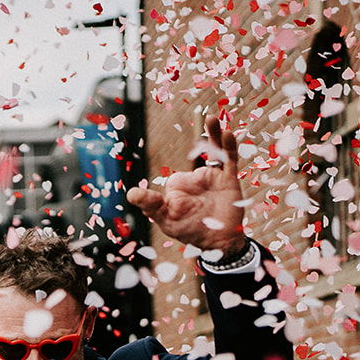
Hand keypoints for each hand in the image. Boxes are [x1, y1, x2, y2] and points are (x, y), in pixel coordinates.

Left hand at [126, 115, 246, 254]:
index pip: (176, 177)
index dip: (179, 185)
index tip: (178, 198)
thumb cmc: (190, 232)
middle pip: (198, 153)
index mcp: (180, 187)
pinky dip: (229, 148)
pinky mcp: (229, 180)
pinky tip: (227, 134)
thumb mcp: (166, 220)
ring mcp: (214, 178)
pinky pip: (229, 161)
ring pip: (214, 151)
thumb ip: (151, 206)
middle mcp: (197, 179)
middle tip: (205, 117)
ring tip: (211, 118)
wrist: (218, 243)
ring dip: (214, 134)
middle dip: (202, 137)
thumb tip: (130, 195)